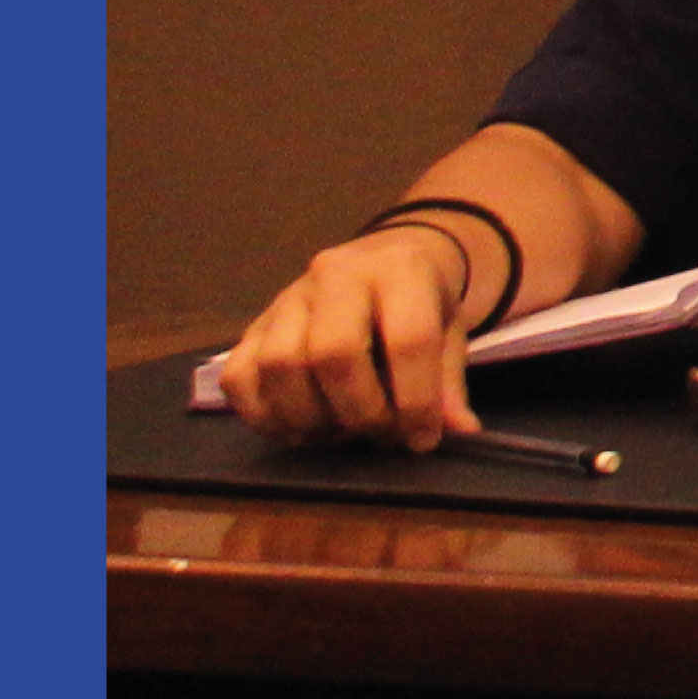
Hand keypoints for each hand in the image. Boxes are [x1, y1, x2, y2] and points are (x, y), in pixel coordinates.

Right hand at [225, 222, 493, 451]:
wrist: (382, 260)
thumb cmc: (420, 301)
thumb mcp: (450, 330)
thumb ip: (449, 381)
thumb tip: (457, 430)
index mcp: (400, 269)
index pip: (407, 339)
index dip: (416, 400)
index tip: (423, 438)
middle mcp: (336, 275)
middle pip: (333, 353)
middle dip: (359, 411)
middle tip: (378, 435)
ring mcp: (287, 298)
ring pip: (280, 366)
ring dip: (309, 418)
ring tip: (338, 435)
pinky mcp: (253, 325)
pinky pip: (240, 378)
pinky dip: (264, 416)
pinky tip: (299, 430)